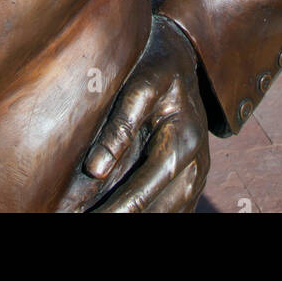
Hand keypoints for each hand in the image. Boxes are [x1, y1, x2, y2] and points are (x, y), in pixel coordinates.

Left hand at [63, 14, 209, 212]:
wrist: (182, 57)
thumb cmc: (156, 66)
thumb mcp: (142, 83)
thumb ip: (121, 124)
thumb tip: (95, 170)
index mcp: (183, 139)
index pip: (147, 185)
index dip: (119, 208)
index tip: (88, 218)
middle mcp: (197, 163)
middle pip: (161, 208)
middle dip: (124, 217)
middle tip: (83, 224)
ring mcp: (198, 174)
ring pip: (171, 212)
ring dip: (139, 218)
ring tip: (99, 219)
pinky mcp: (191, 178)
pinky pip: (175, 208)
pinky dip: (151, 213)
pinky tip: (119, 213)